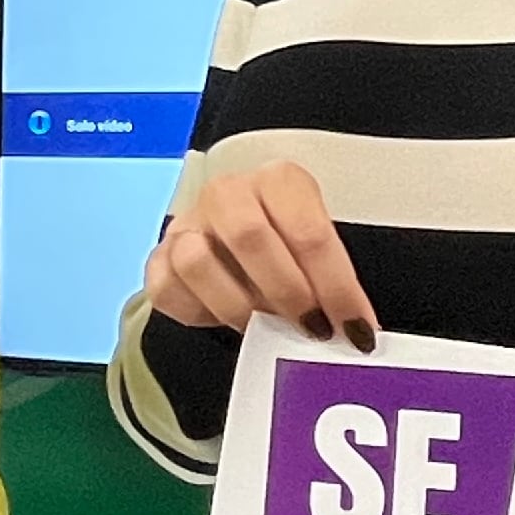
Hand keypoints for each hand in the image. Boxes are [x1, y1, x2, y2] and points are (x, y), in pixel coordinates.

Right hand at [142, 159, 374, 349]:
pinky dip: (198, 313)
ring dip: (237, 305)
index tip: (355, 328)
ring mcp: (187, 224)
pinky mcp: (158, 259)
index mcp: (278, 181)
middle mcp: (228, 193)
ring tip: (264, 327)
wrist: (237, 247)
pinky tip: (225, 320)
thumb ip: (332, 282)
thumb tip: (356, 333)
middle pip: (249, 237)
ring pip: (196, 260)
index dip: (335, 286)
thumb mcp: (318, 253)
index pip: (309, 231)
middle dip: (286, 293)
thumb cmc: (289, 250)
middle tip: (311, 329)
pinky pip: (166, 289)